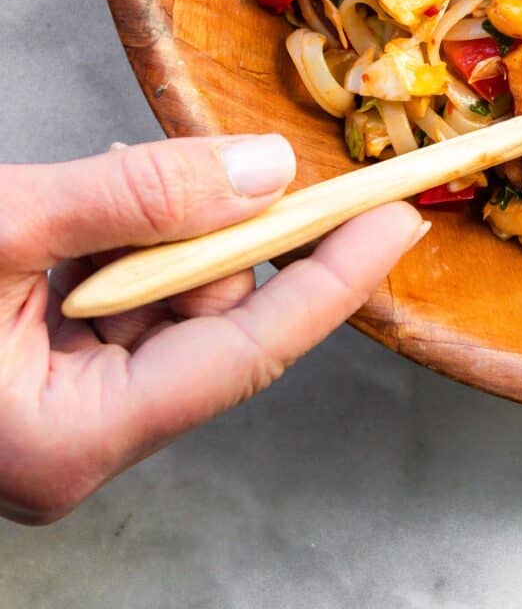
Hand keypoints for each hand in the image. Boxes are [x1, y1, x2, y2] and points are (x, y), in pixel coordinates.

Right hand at [0, 131, 426, 522]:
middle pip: (209, 324)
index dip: (331, 280)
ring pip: (164, 306)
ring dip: (156, 231)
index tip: (396, 219)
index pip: (246, 356)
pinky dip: (118, 247)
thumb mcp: (5, 223)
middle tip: (218, 160)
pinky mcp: (40, 385)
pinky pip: (117, 308)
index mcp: (71, 442)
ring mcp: (58, 419)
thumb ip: (138, 197)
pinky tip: (86, 208)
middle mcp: (75, 448)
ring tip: (101, 184)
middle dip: (218, 234)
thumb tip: (264, 171)